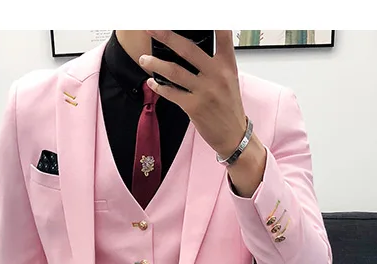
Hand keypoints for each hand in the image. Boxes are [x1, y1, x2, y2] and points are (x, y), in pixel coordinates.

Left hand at [140, 30, 245, 157]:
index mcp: (227, 64)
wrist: (233, 135)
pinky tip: (152, 82)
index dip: (212, 22)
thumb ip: (215, 62)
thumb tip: (191, 50)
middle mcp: (217, 75)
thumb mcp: (229, 80)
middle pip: (188, 49)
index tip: (196, 14)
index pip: (223, 34)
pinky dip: (159, 87)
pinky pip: (171, 93)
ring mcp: (205, 91)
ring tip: (144, 59)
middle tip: (152, 27)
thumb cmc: (228, 107)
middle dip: (166, 35)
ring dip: (155, 63)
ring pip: (174, 71)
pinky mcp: (194, 107)